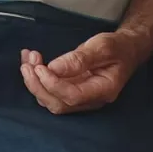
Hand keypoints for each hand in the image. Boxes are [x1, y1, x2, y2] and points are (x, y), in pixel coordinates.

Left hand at [20, 31, 147, 113]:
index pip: (72, 96)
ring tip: (27, 58)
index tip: (39, 66)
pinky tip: (29, 60)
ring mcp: (80, 97)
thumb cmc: (117, 47)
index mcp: (103, 90)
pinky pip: (49, 91)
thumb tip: (53, 68)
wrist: (125, 50)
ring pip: (50, 100)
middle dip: (37, 86)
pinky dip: (35, 78)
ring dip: (33, 81)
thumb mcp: (102, 47)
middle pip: (58, 104)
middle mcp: (90, 100)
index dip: (52, 84)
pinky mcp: (69, 91)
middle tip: (27, 64)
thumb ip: (79, 59)